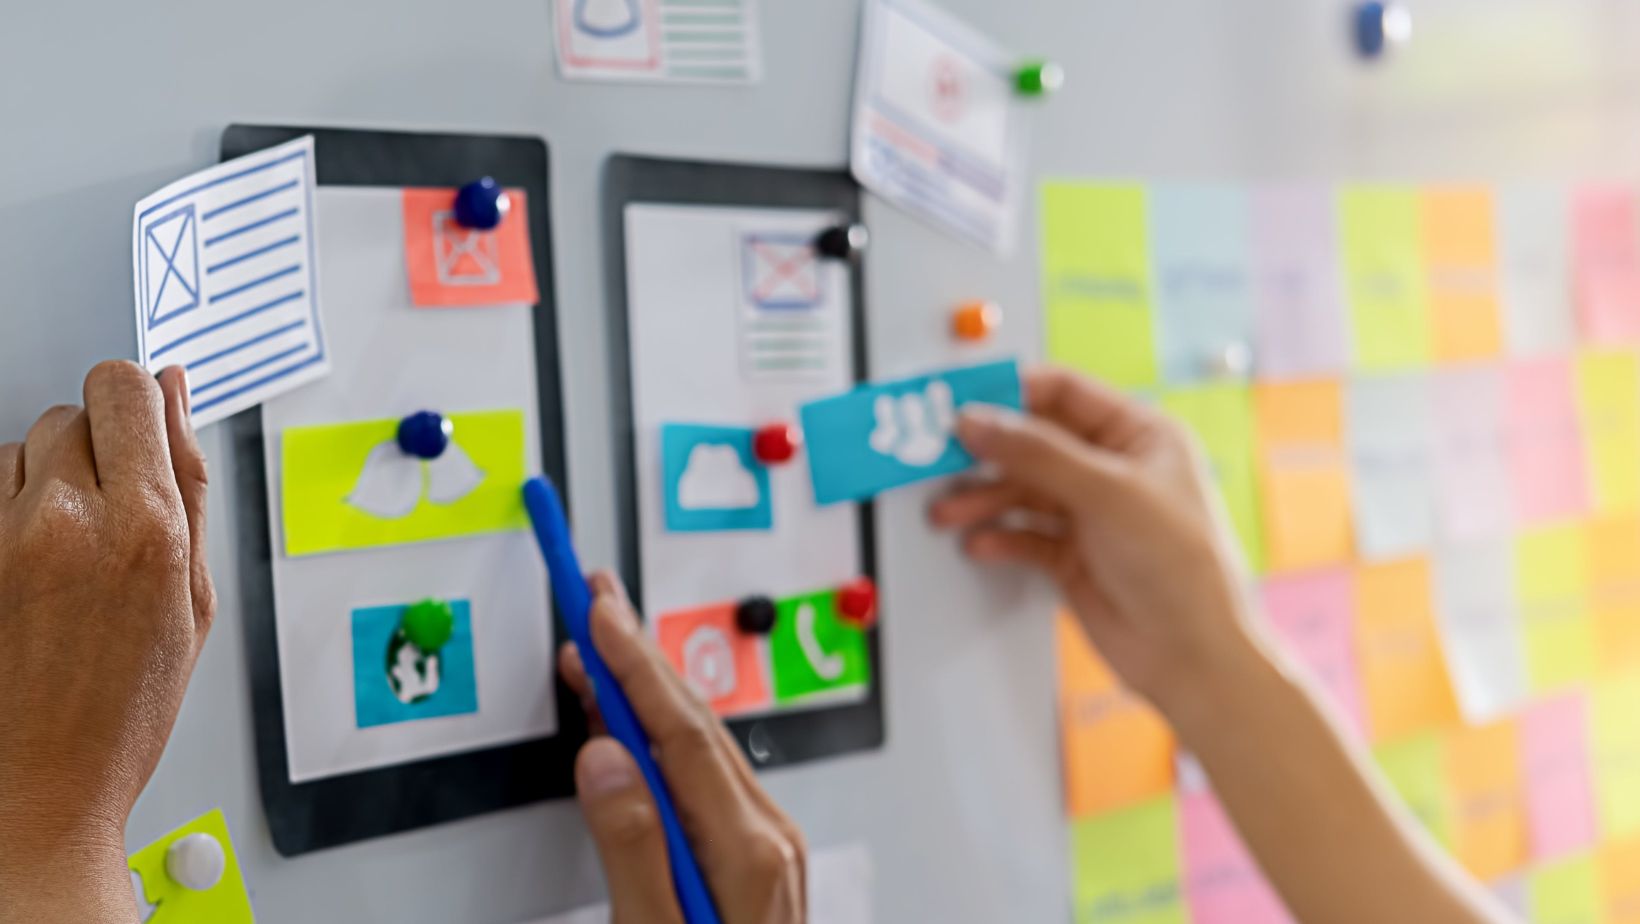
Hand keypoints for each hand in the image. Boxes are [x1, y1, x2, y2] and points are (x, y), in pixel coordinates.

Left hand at [0, 363, 213, 919]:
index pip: (127, 388)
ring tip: (69, 555)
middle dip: (100, 448)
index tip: (146, 424)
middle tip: (116, 516)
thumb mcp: (193, 598)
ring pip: (24, 449)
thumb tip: (177, 396)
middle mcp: (62, 519)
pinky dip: (9, 514)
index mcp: (143, 527)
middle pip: (75, 413)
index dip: (141, 400)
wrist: (34, 787)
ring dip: (48, 481)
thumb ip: (189, 484)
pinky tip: (30, 570)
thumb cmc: (120, 711)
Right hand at [559, 574, 805, 923]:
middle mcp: (767, 836)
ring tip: (601, 647)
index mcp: (747, 849)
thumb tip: (606, 758)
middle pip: (693, 723)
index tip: (596, 612)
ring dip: (647, 691)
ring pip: (698, 745)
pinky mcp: (751, 858)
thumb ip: (633, 846)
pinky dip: (661, 738)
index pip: (679, 732)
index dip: (632, 664)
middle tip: (595, 596)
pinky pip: (702, 775)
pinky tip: (632, 727)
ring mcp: (765, 845)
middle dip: (639, 653)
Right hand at [929, 366, 1261, 720]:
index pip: (1063, 393)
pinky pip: (1024, 534)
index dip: (1011, 393)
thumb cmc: (1181, 565)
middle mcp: (1113, 469)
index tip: (961, 401)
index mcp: (1139, 434)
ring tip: (947, 513)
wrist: (1192, 655)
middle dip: (987, 451)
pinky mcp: (1073, 556)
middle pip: (1033, 442)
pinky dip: (999, 537)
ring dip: (983, 498)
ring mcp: (1091, 513)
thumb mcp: (1108, 493)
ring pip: (1022, 490)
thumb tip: (976, 421)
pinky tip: (980, 545)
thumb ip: (1036, 453)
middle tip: (940, 457)